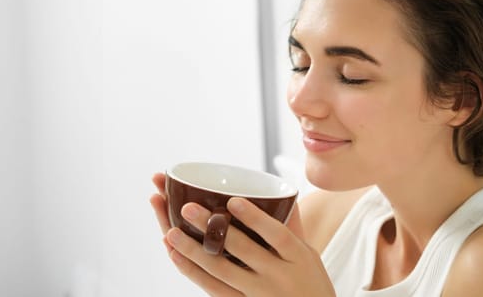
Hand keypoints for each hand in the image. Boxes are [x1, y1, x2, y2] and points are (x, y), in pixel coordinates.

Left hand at [149, 173, 335, 296]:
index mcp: (298, 257)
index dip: (255, 218)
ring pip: (221, 271)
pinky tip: (175, 256)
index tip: (233, 201)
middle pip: (243, 250)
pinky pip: (214, 289)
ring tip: (171, 232)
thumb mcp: (309, 255)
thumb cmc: (311, 284)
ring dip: (193, 250)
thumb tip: (284, 195)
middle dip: (213, 228)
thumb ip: (293, 228)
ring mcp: (259, 294)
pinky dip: (193, 273)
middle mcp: (278, 276)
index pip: (276, 234)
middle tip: (188, 208)